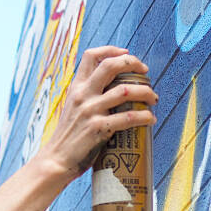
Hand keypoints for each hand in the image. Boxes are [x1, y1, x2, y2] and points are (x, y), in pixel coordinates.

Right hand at [40, 46, 156, 177]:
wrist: (56, 160)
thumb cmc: (69, 136)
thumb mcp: (73, 108)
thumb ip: (88, 97)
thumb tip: (113, 90)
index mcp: (76, 88)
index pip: (91, 56)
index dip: (111, 50)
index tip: (127, 54)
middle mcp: (83, 95)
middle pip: (110, 66)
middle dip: (133, 63)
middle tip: (145, 72)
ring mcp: (90, 111)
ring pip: (125, 90)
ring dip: (145, 92)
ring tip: (154, 98)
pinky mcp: (98, 128)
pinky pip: (128, 118)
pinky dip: (144, 117)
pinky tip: (150, 119)